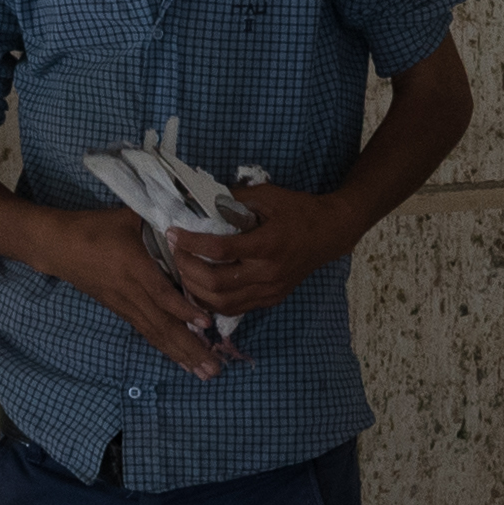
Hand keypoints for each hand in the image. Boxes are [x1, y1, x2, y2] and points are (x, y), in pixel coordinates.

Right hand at [32, 202, 229, 380]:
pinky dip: (167, 348)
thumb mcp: (129, 217)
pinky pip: (147, 332)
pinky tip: (183, 362)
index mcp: (134, 266)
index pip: (160, 293)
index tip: (206, 324)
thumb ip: (160, 221)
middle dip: (189, 348)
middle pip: (162, 324)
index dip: (183, 310)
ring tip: (204, 373)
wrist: (59, 246)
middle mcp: (130, 291)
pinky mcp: (121, 310)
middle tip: (214, 369)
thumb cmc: (95, 227)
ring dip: (181, 355)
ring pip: (156, 334)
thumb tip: (195, 219)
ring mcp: (124, 304)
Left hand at [169, 180, 357, 325]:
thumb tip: (200, 199)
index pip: (220, 250)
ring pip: (222, 303)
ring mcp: (270, 290)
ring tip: (183, 270)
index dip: (191, 243)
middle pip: (216, 282)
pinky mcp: (271, 299)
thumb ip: (234, 198)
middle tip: (174, 252)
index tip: (173, 233)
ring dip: (195, 289)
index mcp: (267, 244)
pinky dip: (212, 301)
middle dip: (187, 268)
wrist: (330, 233)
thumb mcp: (268, 196)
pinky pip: (235, 309)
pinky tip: (200, 286)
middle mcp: (268, 272)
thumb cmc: (298, 211)